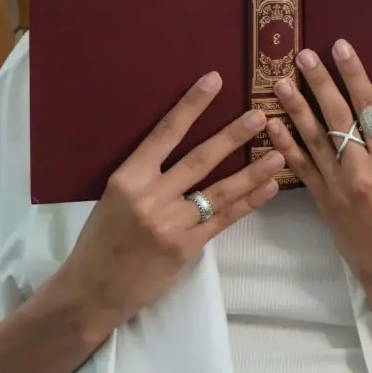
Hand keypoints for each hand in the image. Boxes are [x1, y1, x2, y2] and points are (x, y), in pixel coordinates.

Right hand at [50, 72, 285, 334]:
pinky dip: (249, 202)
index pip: (164, 133)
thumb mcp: (113, 199)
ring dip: (253, 171)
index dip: (190, 106)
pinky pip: (224, 219)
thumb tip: (179, 146)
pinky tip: (269, 187)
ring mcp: (170, 225)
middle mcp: (150, 198)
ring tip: (280, 153)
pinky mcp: (186, 248)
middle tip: (260, 114)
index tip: (213, 80)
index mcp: (128, 179)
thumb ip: (145, 176)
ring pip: (219, 191)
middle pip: (199, 160)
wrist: (91, 292)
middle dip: (232, 135)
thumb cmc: (101, 241)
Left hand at [268, 42, 371, 310]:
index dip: (354, 76)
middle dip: (320, 83)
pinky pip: (300, 168)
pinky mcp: (322, 201)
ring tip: (281, 82)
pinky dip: (285, 145)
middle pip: (337, 117)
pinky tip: (271, 125)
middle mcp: (361, 169)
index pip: (370, 108)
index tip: (341, 49)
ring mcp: (338, 185)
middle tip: (304, 56)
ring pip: (313, 138)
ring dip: (296, 108)